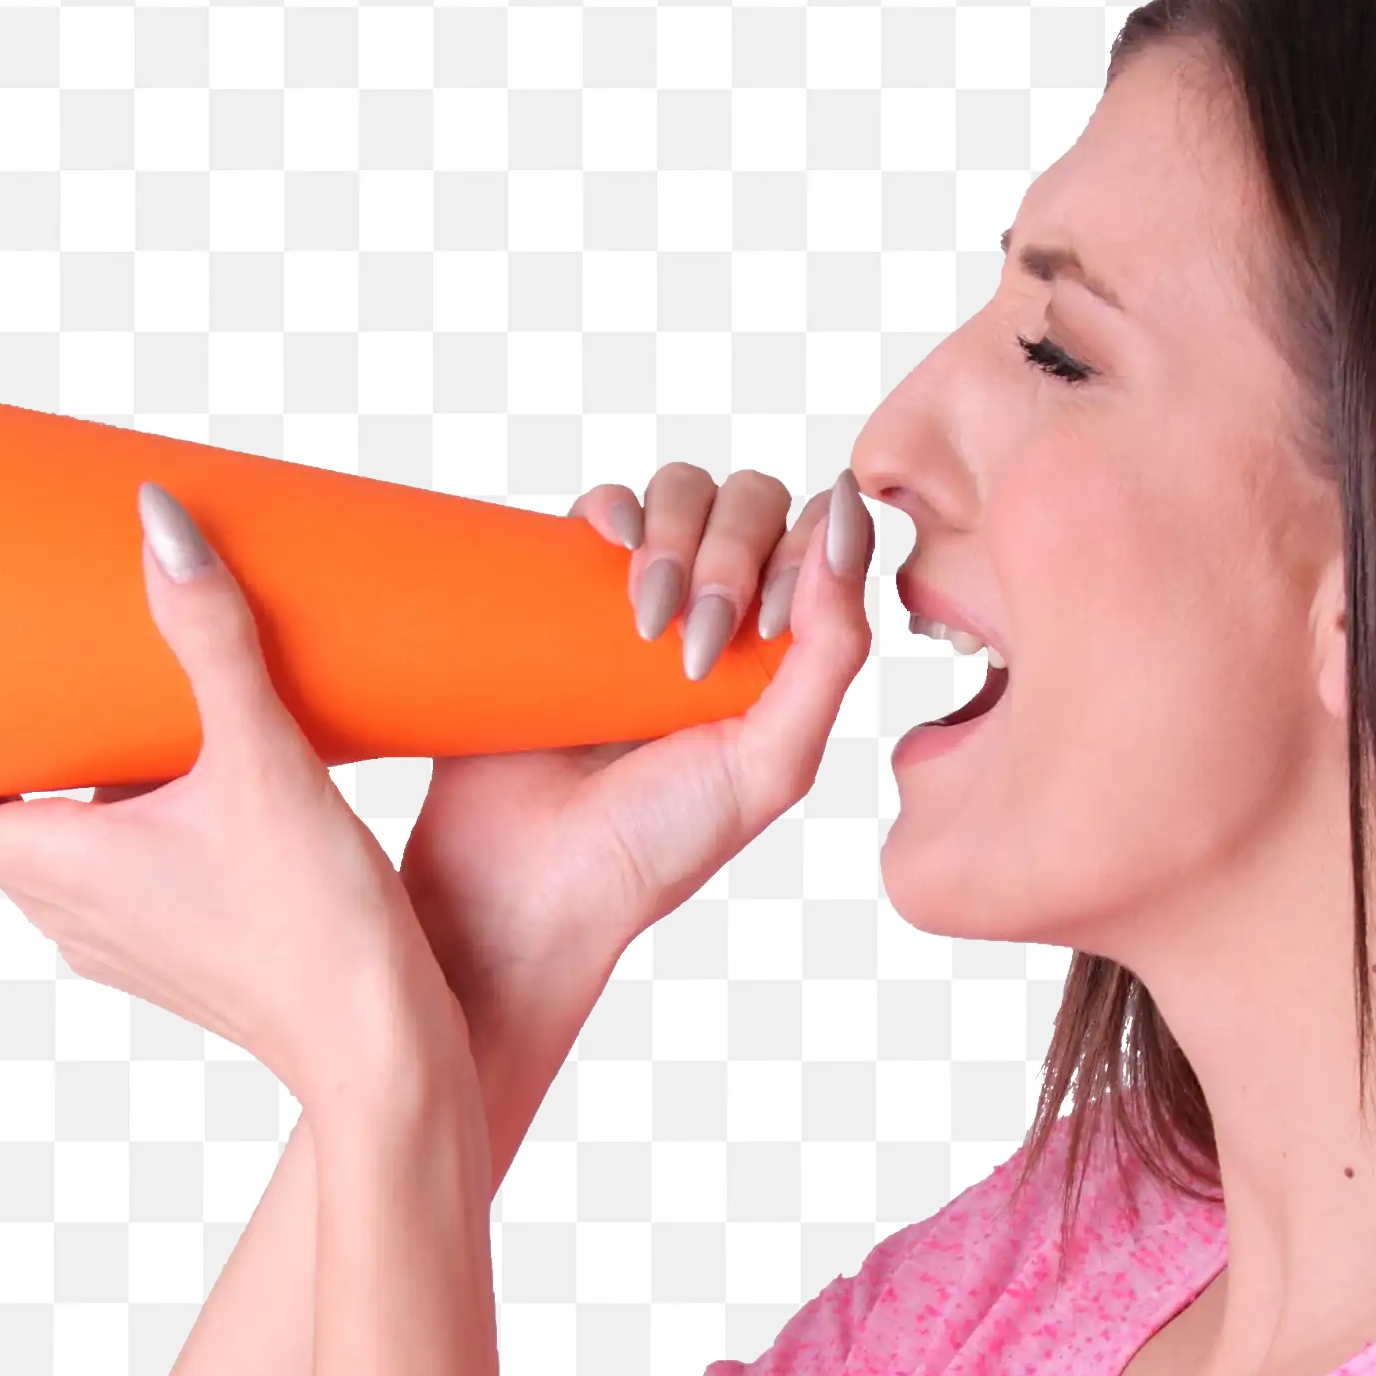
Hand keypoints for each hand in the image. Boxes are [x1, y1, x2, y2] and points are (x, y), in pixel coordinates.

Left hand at [0, 483, 464, 1119]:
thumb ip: (211, 642)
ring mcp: (113, 942)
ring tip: (83, 702)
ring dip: (52, 782)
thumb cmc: (316, 933)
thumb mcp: (265, 766)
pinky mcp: (169, 956)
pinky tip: (175, 781)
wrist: (382, 1058)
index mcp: (51, 867)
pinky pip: (109, 874)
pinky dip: (111, 822)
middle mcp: (61, 912)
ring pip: (47, 846)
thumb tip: (158, 526)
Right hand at [397, 464, 878, 1010]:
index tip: (766, 626)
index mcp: (780, 660)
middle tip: (694, 644)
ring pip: (683, 492)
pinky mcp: (561, 592)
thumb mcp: (772, 763)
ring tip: (644, 622)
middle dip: (732, 552)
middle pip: (753, 504)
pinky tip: (608, 547)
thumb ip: (832, 651)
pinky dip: (612, 506)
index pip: (822, 545)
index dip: (807, 553)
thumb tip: (850, 520)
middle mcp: (716, 620)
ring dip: (676, 532)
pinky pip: (601, 508)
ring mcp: (637, 601)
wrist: (525, 883)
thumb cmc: (653, 846)